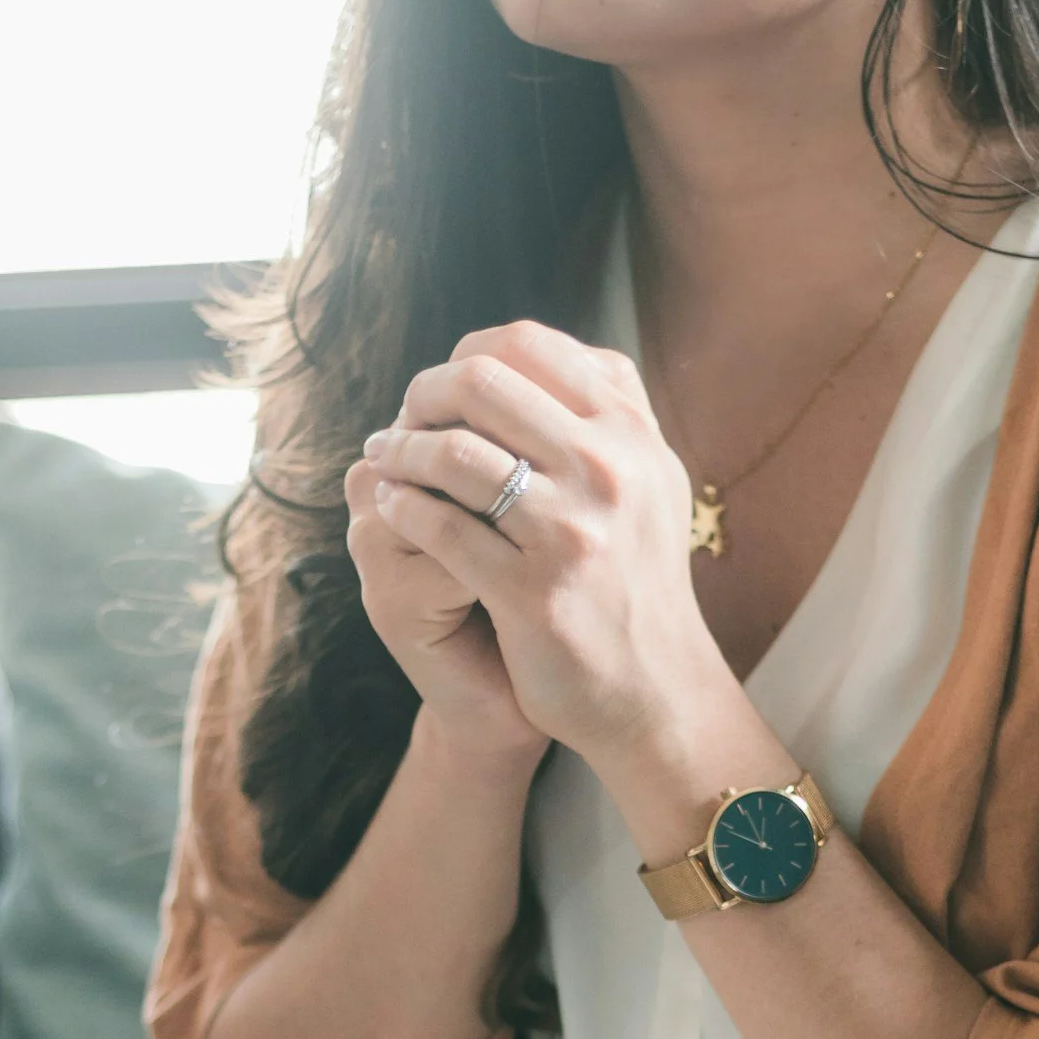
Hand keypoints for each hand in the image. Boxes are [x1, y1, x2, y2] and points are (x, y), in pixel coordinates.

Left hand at [363, 322, 734, 767]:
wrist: (654, 691)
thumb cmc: (637, 584)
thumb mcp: (649, 484)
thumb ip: (610, 415)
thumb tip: (542, 351)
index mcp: (630, 434)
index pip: (529, 346)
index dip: (467, 354)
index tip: (443, 387)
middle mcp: (607, 471)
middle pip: (482, 384)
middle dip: (423, 396)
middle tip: (401, 421)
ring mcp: (569, 531)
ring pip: (454, 454)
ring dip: (401, 451)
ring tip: (383, 461)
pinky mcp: (532, 592)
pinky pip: (442, 528)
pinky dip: (403, 509)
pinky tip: (391, 509)